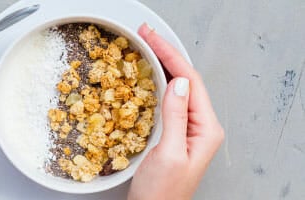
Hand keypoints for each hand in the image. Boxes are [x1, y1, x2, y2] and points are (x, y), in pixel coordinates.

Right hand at [129, 24, 224, 199]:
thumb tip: (179, 83)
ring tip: (147, 49)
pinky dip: (157, 85)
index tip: (152, 40)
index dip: (171, 56)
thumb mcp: (168, 153)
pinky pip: (169, 102)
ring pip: (178, 89)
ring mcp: (188, 132)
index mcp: (206, 130)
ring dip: (162, 67)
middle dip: (167, 56)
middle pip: (186, 81)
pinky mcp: (174, 136)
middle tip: (147, 36)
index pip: (191, 82)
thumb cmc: (162, 193)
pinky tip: (148, 78)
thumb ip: (175, 116)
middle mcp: (201, 128)